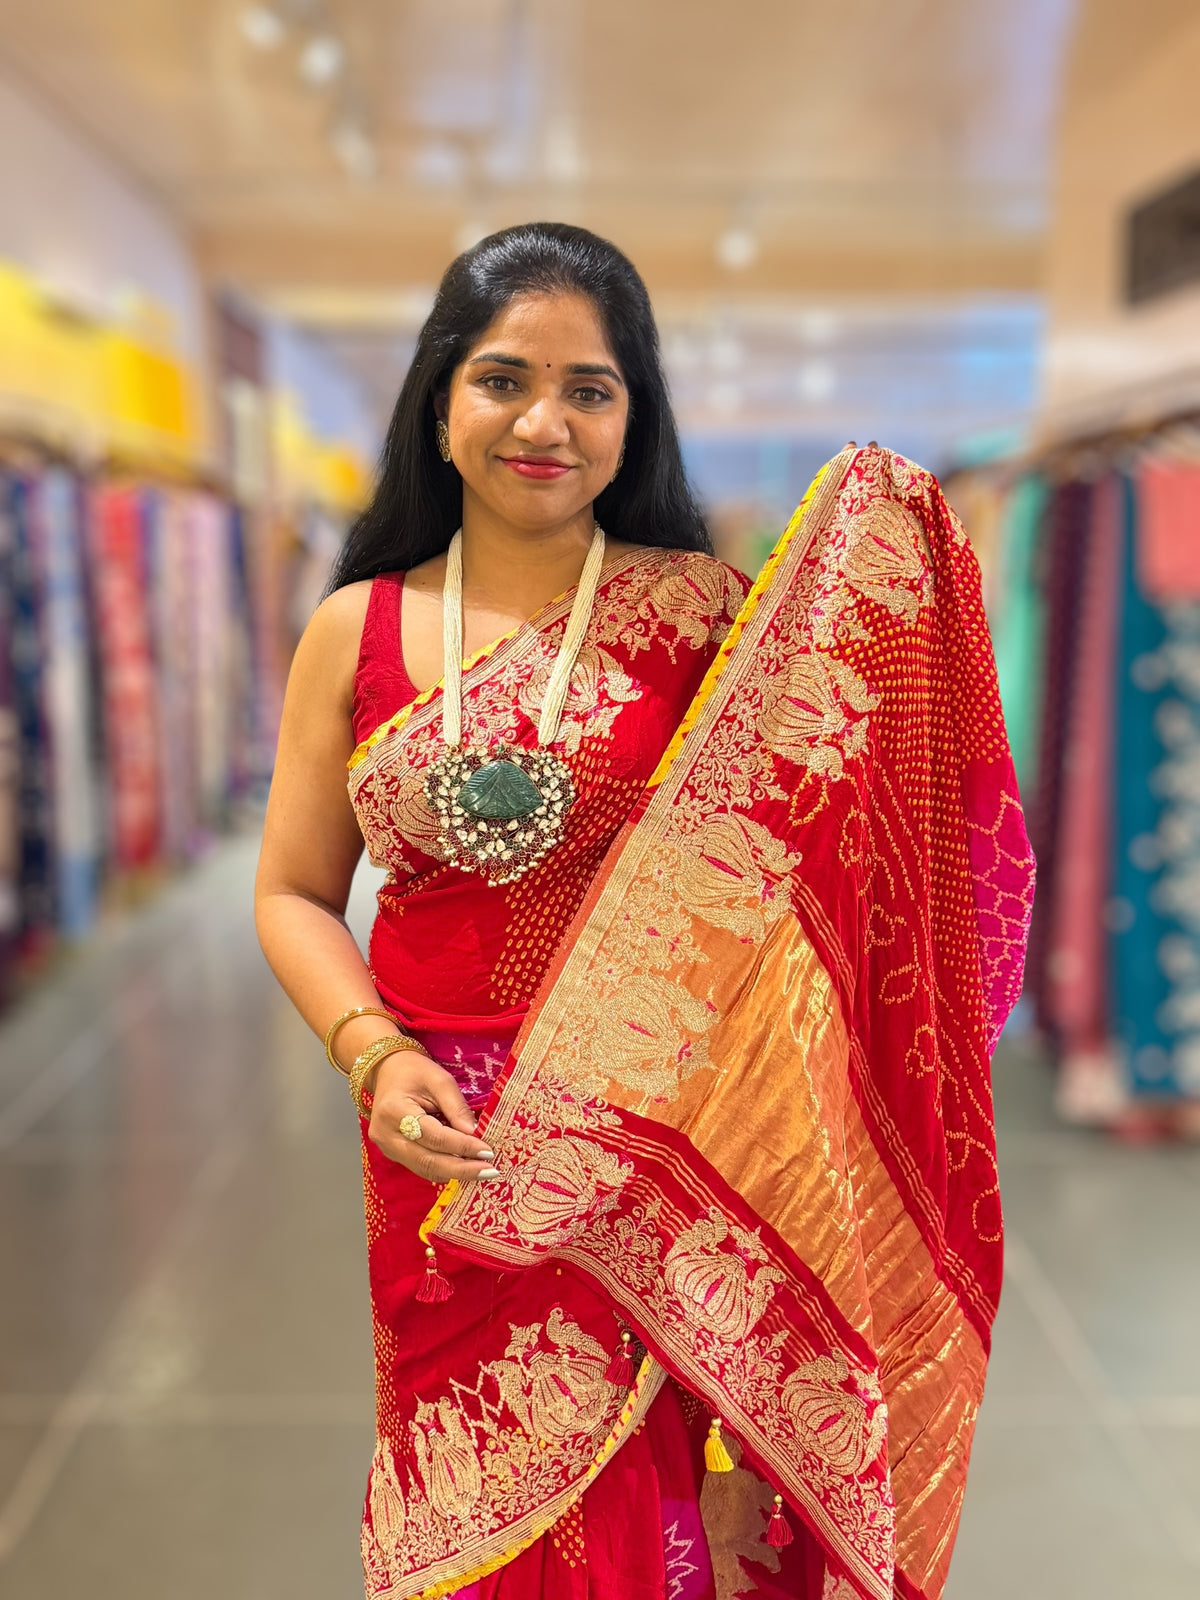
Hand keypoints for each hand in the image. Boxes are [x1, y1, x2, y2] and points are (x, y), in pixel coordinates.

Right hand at [367, 1047, 498, 1183]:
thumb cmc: (414, 1071)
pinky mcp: (393, 1154)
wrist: (388, 1071)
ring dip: (455, 1173)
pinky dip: (445, 1169)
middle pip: (427, 1160)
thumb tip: (475, 1134)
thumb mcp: (440, 1080)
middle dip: (461, 1169)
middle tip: (490, 1171)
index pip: (433, 1136)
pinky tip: (465, 1167)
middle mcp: (386, 1134)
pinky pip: (421, 1167)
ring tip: (482, 1172)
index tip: (488, 1152)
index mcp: (394, 1111)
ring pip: (424, 1169)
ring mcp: (387, 1147)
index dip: (462, 1146)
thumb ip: (457, 1107)